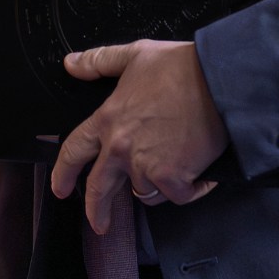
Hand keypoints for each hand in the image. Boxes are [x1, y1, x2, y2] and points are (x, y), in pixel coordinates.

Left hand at [48, 40, 229, 236]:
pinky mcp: (172, 178)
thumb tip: (71, 64)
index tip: (60, 189)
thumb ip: (100, 61)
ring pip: (144, 190)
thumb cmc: (181, 67)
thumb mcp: (136, 55)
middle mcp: (120, 147)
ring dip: (157, 185)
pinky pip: (176, 195)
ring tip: (175, 170)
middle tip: (99, 223)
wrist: (218, 82)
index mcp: (108, 120)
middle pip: (100, 188)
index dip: (63, 173)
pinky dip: (189, 189)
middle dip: (96, 210)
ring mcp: (145, 165)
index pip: (74, 151)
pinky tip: (199, 178)